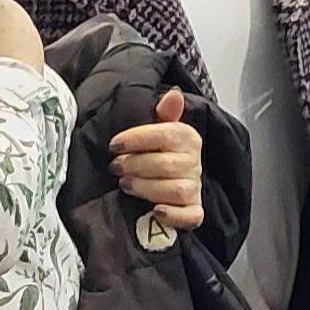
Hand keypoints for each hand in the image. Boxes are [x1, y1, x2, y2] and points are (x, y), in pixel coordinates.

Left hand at [108, 91, 207, 230]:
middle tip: (115, 167)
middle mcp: (194, 162)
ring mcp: (195, 188)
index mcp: (188, 137)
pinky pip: (191, 216)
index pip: (167, 134)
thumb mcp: (159, 129)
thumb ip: (164, 113)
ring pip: (176, 190)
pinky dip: (174, 215)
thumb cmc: (158, 151)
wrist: (171, 178)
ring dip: (147, 188)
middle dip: (136, 166)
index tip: (114, 144)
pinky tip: (156, 211)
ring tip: (126, 185)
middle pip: (167, 165)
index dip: (138, 138)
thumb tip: (174, 93)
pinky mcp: (194, 211)